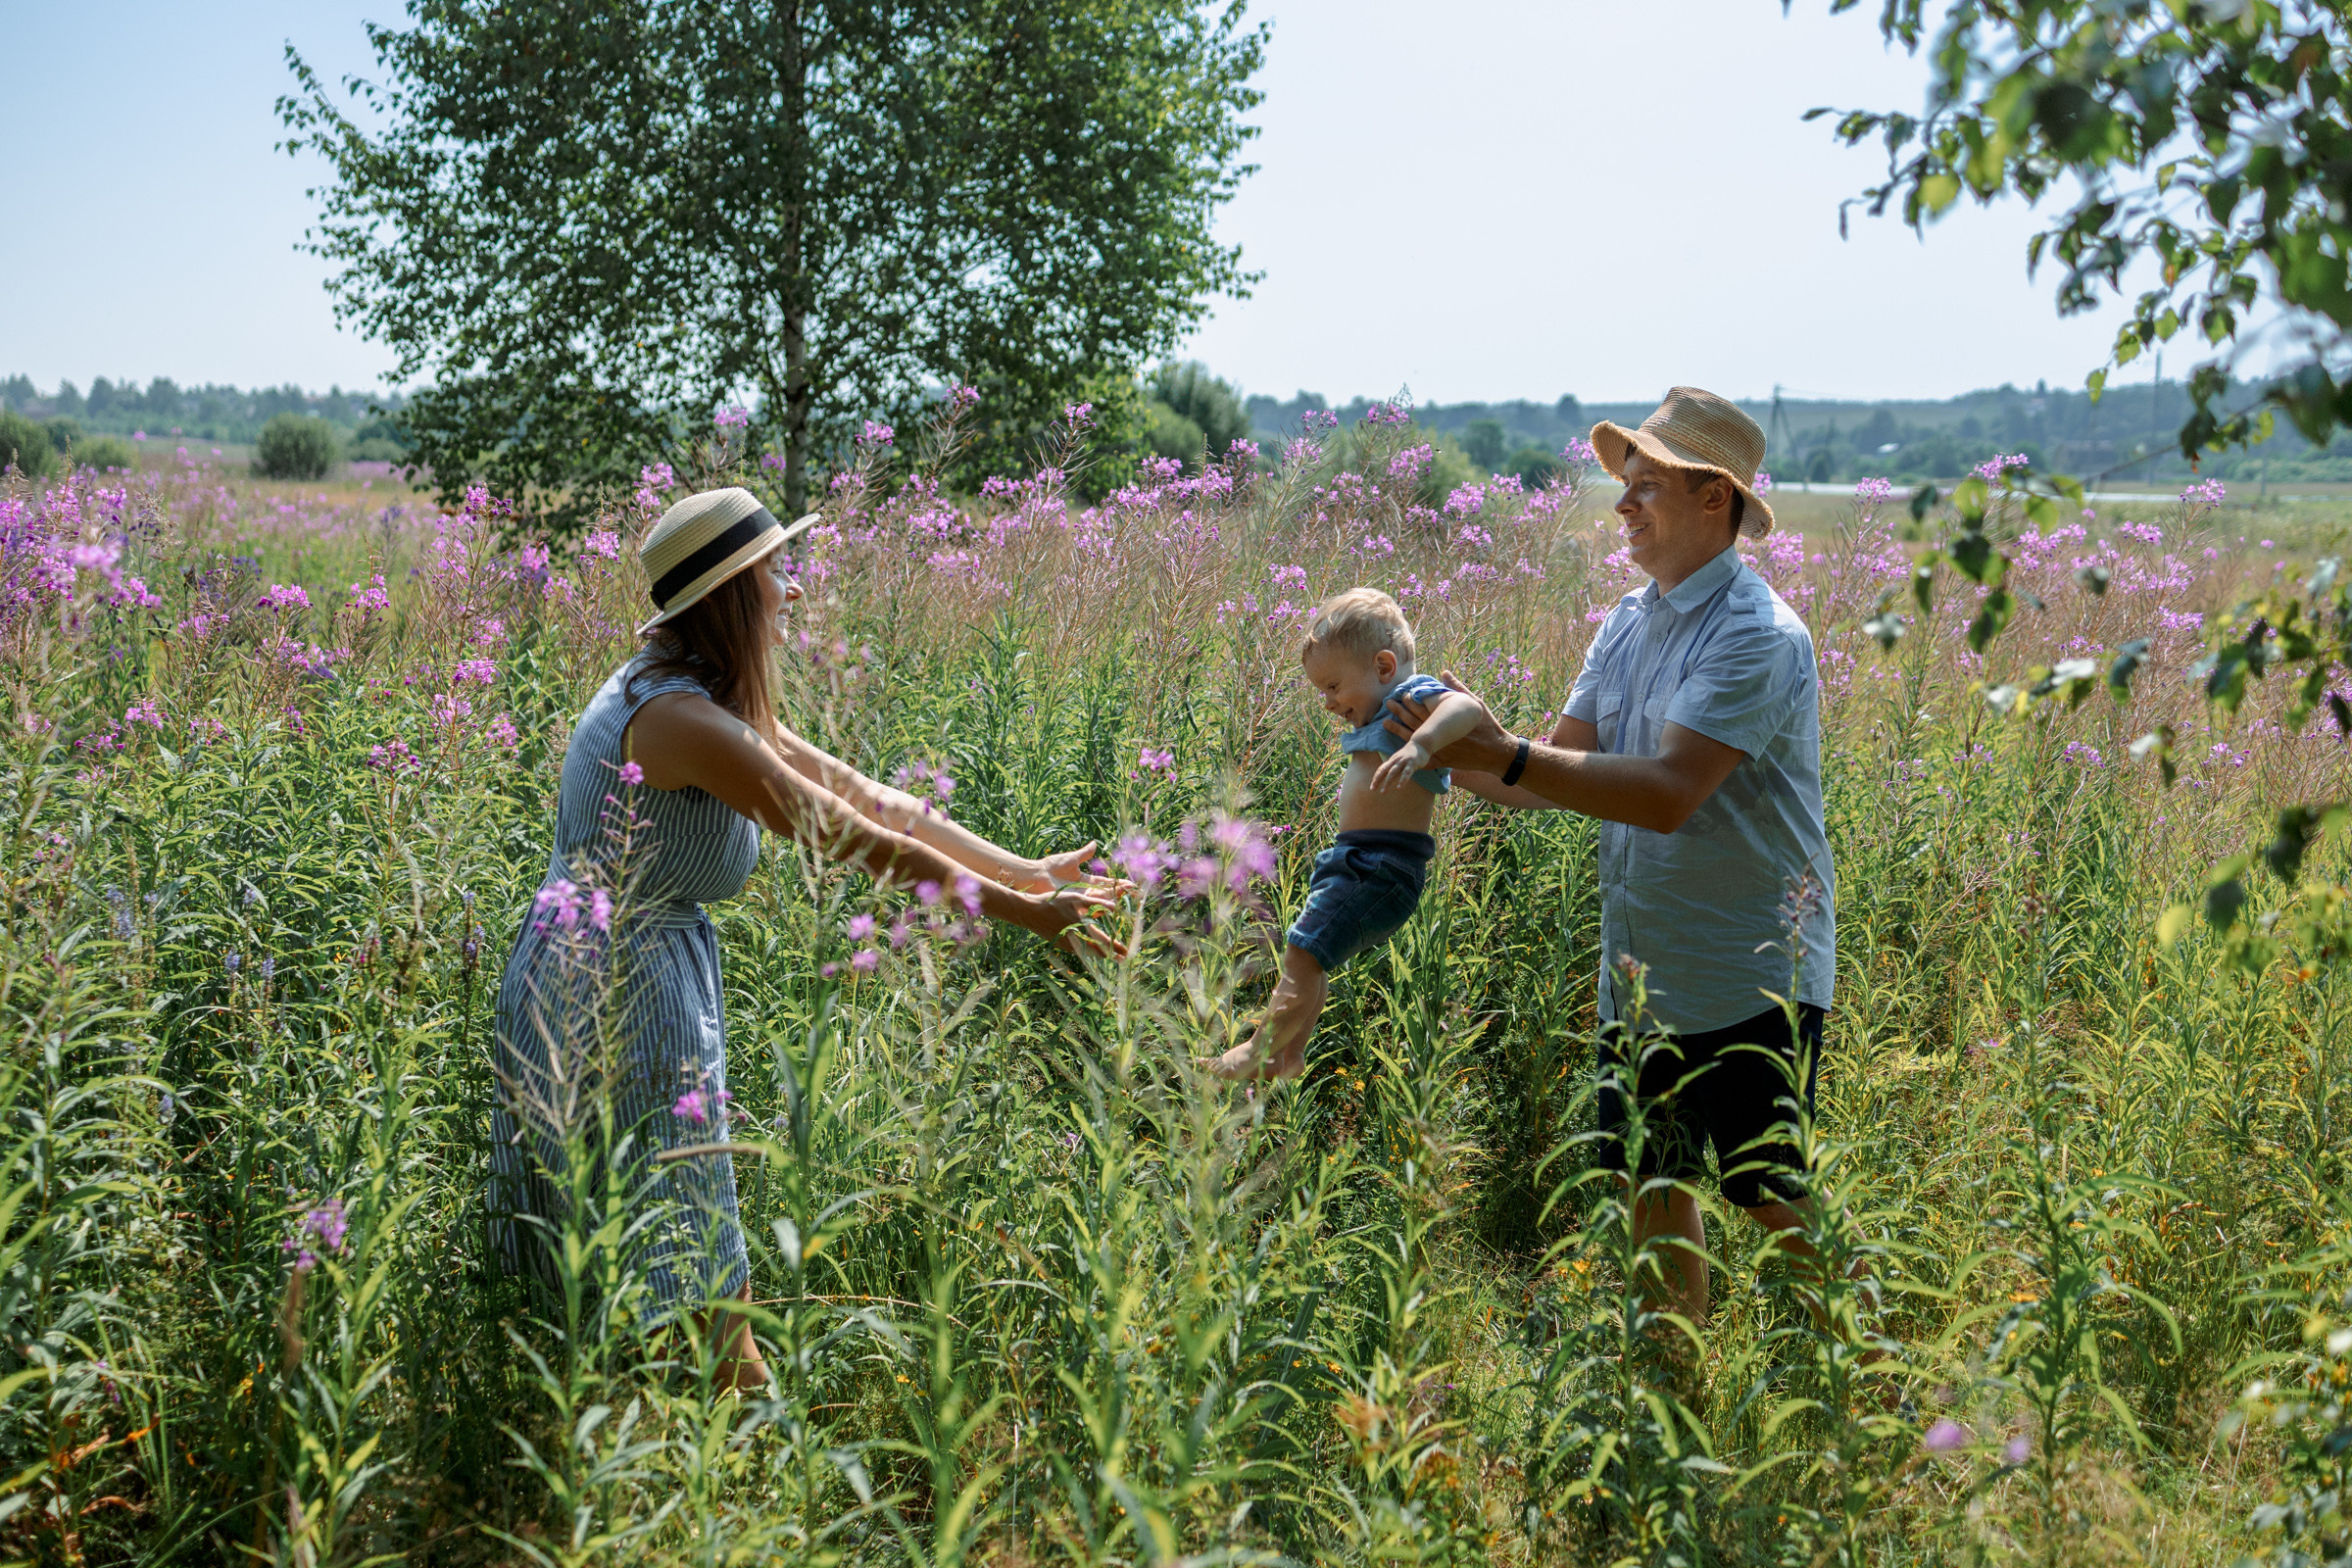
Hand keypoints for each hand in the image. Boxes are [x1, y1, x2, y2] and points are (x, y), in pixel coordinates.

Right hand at [1021, 885, 1127, 957]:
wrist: (1030, 912)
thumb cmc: (1054, 903)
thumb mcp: (1076, 898)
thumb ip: (1096, 903)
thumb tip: (1115, 907)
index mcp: (1082, 929)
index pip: (1104, 942)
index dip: (1116, 948)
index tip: (1127, 954)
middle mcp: (1076, 940)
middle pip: (1097, 951)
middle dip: (1110, 954)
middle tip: (1122, 958)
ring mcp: (1067, 944)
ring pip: (1087, 951)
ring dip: (1099, 953)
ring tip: (1109, 955)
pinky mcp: (1060, 943)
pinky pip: (1078, 949)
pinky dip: (1087, 950)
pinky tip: (1089, 948)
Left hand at [1032, 841, 1136, 900]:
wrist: (1036, 875)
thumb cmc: (1051, 866)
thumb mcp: (1071, 858)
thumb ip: (1084, 853)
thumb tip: (1095, 843)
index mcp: (1084, 881)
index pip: (1105, 883)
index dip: (1117, 883)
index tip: (1131, 883)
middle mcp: (1084, 891)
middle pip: (1105, 893)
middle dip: (1120, 892)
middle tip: (1134, 891)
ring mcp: (1079, 898)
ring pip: (1100, 900)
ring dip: (1113, 899)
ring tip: (1125, 897)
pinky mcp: (1073, 904)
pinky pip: (1088, 906)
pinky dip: (1100, 906)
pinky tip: (1110, 906)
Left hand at [1371, 744, 1426, 791]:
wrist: (1421, 743)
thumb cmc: (1410, 755)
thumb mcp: (1400, 761)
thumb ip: (1395, 770)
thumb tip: (1388, 780)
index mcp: (1392, 760)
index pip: (1381, 769)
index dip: (1376, 777)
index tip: (1372, 787)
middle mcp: (1396, 760)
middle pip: (1384, 770)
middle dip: (1377, 780)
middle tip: (1372, 789)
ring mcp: (1404, 761)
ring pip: (1393, 772)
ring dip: (1387, 782)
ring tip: (1383, 792)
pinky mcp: (1412, 763)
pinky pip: (1406, 772)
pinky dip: (1402, 780)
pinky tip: (1399, 787)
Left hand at [1382, 670, 1511, 770]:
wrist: (1497, 751)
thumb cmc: (1488, 726)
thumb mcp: (1475, 703)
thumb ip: (1458, 688)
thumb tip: (1444, 673)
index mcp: (1447, 718)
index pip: (1424, 707)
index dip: (1411, 700)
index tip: (1402, 694)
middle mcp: (1441, 732)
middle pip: (1416, 720)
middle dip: (1401, 712)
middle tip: (1389, 703)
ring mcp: (1440, 747)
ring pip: (1415, 738)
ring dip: (1399, 730)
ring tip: (1385, 722)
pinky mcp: (1443, 761)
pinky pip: (1423, 760)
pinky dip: (1411, 756)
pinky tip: (1398, 752)